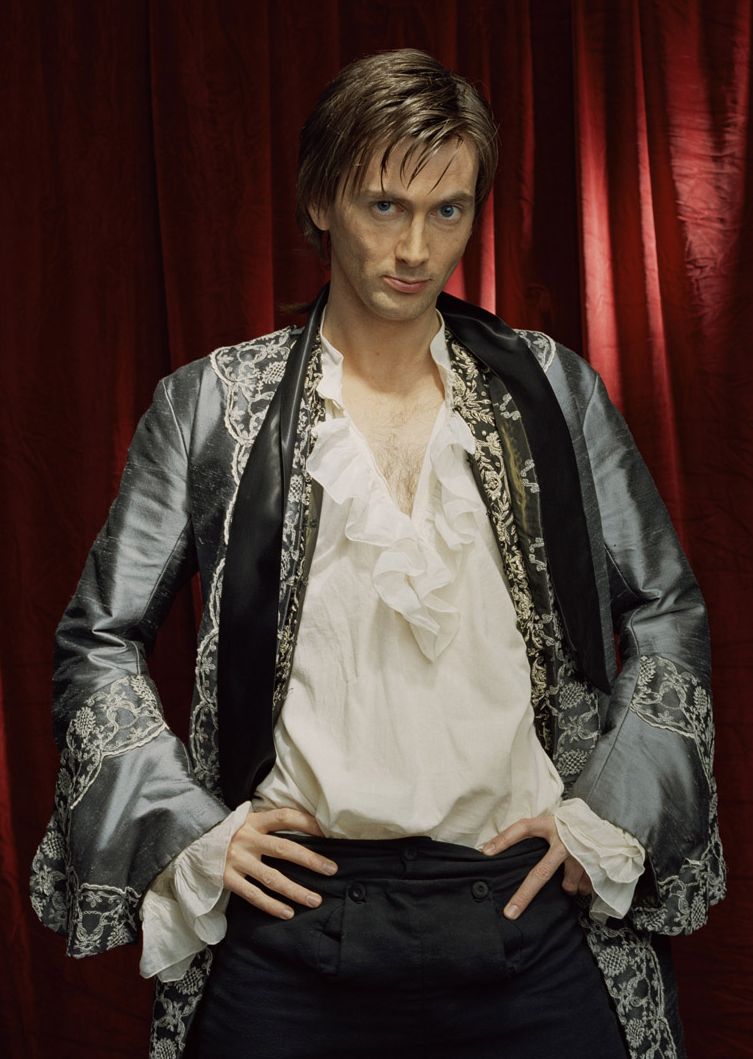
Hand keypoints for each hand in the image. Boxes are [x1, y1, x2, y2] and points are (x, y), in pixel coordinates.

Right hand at [223, 807, 337, 919]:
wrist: (192, 843)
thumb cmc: (230, 834)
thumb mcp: (248, 822)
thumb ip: (270, 826)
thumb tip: (308, 832)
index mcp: (254, 821)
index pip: (285, 817)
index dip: (307, 823)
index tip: (327, 833)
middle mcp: (247, 839)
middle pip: (284, 849)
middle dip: (310, 860)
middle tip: (331, 869)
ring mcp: (237, 860)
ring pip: (271, 877)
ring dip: (295, 890)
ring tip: (315, 900)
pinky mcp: (227, 879)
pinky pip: (253, 895)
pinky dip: (271, 905)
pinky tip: (287, 912)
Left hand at [480, 814, 591, 919]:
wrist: (603, 826)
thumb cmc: (569, 826)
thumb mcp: (549, 824)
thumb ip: (534, 835)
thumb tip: (503, 851)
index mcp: (549, 825)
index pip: (522, 829)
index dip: (504, 839)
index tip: (485, 852)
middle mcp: (564, 841)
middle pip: (541, 872)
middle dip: (525, 895)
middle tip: (510, 913)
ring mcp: (580, 856)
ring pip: (567, 885)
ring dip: (567, 886)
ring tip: (569, 880)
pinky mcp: (595, 868)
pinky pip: (584, 888)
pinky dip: (582, 886)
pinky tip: (584, 877)